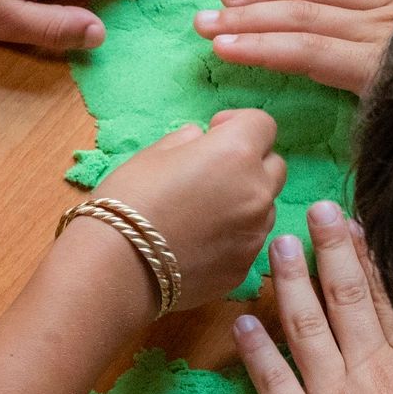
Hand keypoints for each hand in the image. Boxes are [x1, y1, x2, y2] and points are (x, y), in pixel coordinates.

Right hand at [83, 110, 285, 311]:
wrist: (117, 268)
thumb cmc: (129, 200)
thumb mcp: (152, 154)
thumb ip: (187, 141)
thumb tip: (201, 139)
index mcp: (237, 154)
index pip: (262, 125)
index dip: (238, 123)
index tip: (214, 132)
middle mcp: (257, 193)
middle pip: (275, 166)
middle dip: (251, 162)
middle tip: (215, 171)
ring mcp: (254, 235)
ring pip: (266, 207)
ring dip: (246, 201)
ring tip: (205, 211)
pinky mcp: (243, 269)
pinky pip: (249, 242)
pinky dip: (233, 235)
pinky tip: (199, 243)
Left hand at [234, 200, 392, 393]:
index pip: (390, 296)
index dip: (371, 255)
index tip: (357, 219)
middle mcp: (372, 371)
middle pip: (347, 297)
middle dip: (330, 249)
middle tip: (313, 208)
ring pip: (306, 328)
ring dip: (290, 284)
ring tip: (277, 247)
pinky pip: (273, 382)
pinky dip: (256, 349)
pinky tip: (242, 319)